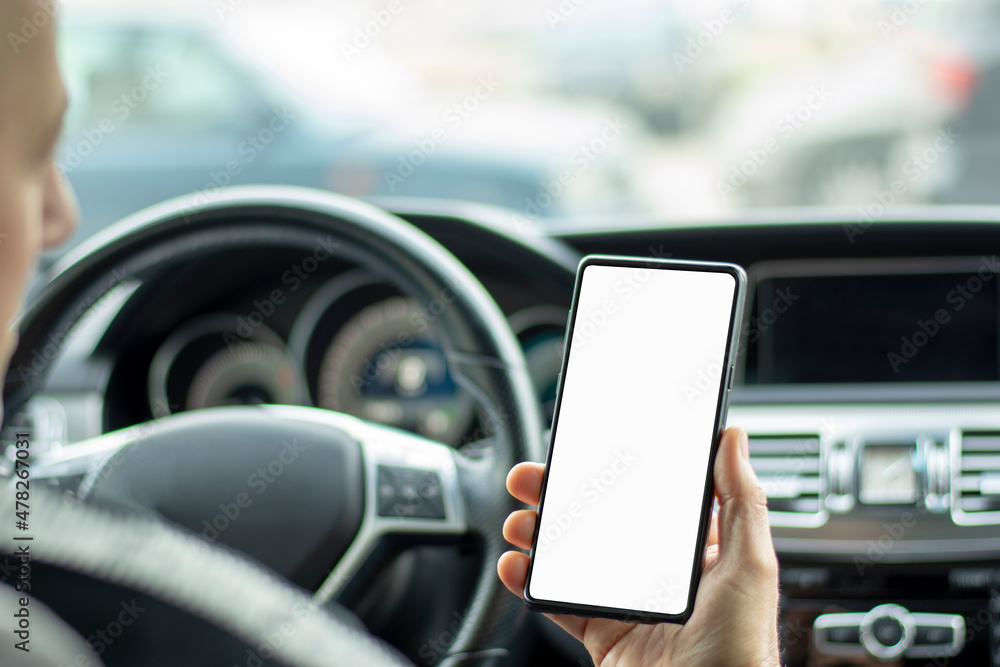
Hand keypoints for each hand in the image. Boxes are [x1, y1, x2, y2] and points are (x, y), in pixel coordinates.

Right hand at [497, 426, 780, 666]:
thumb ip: (741, 500)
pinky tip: (517, 566)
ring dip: (540, 534)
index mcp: (696, 551)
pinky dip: (530, 584)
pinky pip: (559, 604)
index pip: (650, 496)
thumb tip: (734, 439)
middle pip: (600, 521)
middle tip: (533, 479)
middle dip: (561, 496)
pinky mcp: (604, 634)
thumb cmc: (743, 651)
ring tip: (520, 523)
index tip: (588, 447)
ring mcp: (628, 604)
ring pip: (572, 557)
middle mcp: (659, 573)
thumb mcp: (750, 566)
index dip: (617, 469)